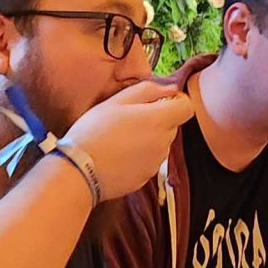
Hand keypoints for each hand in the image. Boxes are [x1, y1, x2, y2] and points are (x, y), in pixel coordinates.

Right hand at [61, 81, 197, 192]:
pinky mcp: (146, 178)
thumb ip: (148, 91)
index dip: (177, 101)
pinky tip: (118, 155)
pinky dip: (139, 156)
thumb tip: (171, 89)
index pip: (187, 108)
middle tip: (129, 118)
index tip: (159, 101)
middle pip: (172, 125)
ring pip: (160, 143)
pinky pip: (149, 161)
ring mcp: (156, 163)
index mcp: (159, 120)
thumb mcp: (117, 101)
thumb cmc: (95, 131)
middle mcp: (163, 143)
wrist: (80, 171)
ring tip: (120, 138)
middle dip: (157, 119)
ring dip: (148, 138)